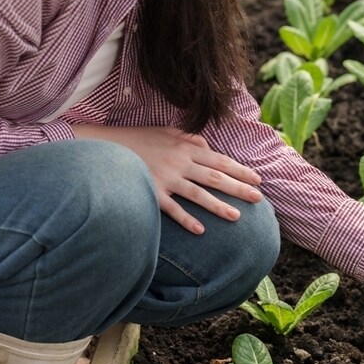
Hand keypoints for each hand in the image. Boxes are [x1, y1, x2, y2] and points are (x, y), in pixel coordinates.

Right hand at [72, 125, 261, 233]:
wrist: (104, 146)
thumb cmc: (136, 140)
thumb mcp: (164, 132)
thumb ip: (187, 138)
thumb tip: (207, 145)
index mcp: (185, 147)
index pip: (219, 160)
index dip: (240, 170)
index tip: (258, 180)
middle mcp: (179, 162)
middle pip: (216, 177)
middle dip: (239, 188)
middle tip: (259, 199)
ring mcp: (166, 178)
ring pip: (198, 194)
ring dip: (219, 205)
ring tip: (237, 217)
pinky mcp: (151, 192)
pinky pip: (171, 209)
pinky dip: (186, 219)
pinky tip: (200, 231)